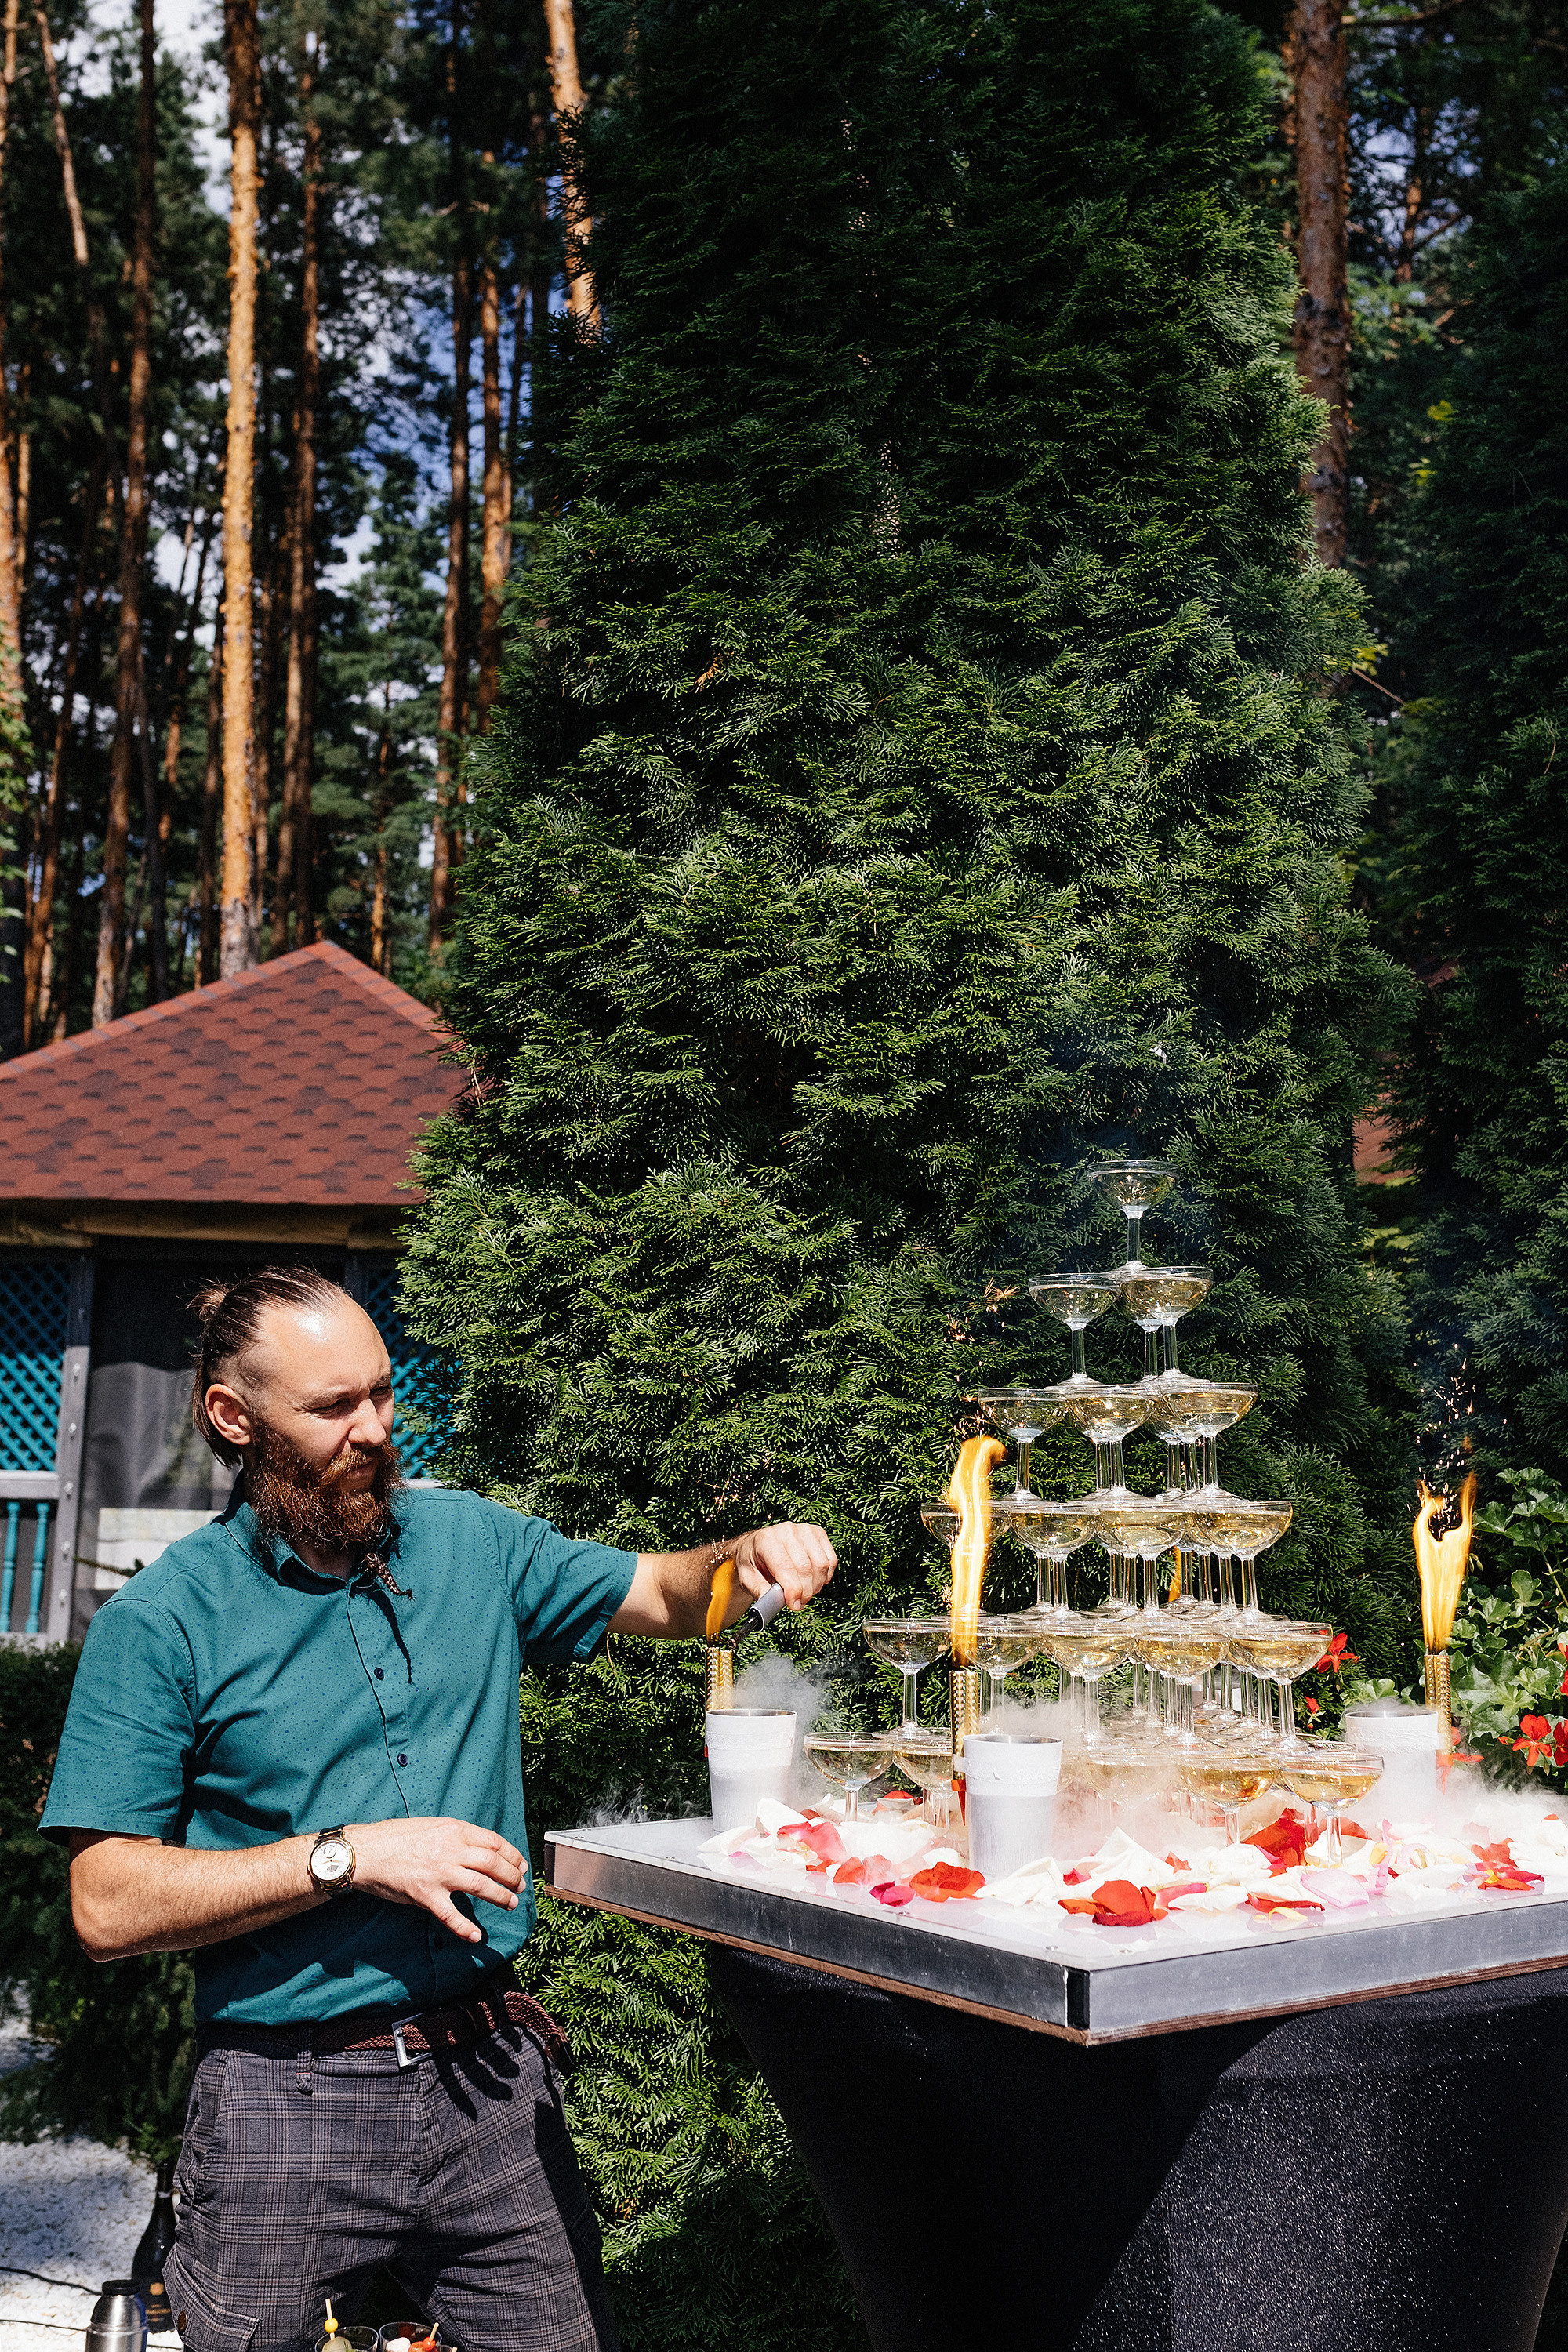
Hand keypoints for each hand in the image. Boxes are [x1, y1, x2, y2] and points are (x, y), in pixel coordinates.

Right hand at [341, 1816, 527, 1943]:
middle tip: (520, 1886)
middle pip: (493, 1863)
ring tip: (511, 1904)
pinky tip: (476, 1936)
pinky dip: (465, 1928)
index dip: (512, 1855)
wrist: (366, 1851)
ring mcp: (439, 1873)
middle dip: (512, 1877)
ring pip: (481, 1886)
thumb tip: (480, 1847)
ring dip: (501, 1897)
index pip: (494, 1842)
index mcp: (454, 1830)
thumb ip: (456, 1835)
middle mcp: (451, 1850)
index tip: (520, 1865)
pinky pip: (450, 1915)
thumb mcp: (432, 1825)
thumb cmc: (397, 1837)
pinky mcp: (425, 1895)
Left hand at [731, 1522, 836, 1612]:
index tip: (793, 1605)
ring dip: (816, 1586)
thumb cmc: (752, 1562)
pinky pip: (830, 1560)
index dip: (793, 1590)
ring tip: (804, 1593)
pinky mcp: (818, 1533)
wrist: (756, 1546)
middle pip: (806, 1568)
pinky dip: (826, 1576)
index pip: (786, 1567)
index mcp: (766, 1540)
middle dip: (805, 1592)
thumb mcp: (746, 1578)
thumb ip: (759, 1590)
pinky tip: (814, 1581)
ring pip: (821, 1565)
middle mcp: (786, 1531)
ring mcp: (804, 1530)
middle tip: (797, 1603)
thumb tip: (772, 1603)